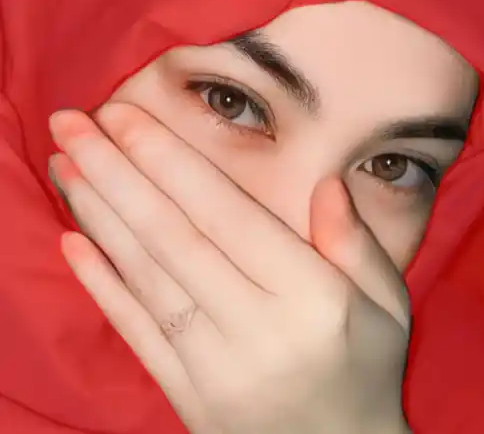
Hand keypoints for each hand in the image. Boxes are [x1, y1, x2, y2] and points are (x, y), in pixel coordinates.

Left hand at [48, 103, 410, 433]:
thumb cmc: (368, 369)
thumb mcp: (388, 304)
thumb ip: (356, 243)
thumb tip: (325, 184)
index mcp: (312, 299)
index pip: (228, 217)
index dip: (171, 163)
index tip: (126, 117)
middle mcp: (256, 330)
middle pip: (173, 239)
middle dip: (117, 174)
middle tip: (71, 125)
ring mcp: (212, 370)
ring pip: (145, 279)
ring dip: (99, 216)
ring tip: (66, 166)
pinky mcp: (185, 396)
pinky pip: (136, 333)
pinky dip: (101, 285)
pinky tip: (72, 243)